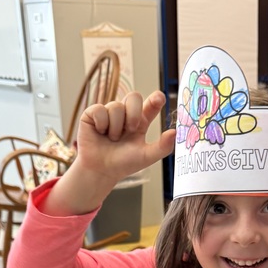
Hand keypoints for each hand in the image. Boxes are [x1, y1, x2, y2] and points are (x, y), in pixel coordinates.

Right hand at [45, 91, 175, 215]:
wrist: (101, 171)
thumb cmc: (123, 164)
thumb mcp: (146, 156)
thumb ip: (162, 146)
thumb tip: (174, 132)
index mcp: (141, 121)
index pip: (151, 104)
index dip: (156, 98)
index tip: (159, 98)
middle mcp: (126, 114)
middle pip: (134, 96)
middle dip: (134, 112)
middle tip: (131, 129)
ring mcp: (109, 112)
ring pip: (116, 106)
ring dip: (116, 127)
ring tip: (112, 139)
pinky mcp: (93, 114)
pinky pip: (100, 109)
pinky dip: (102, 124)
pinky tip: (100, 133)